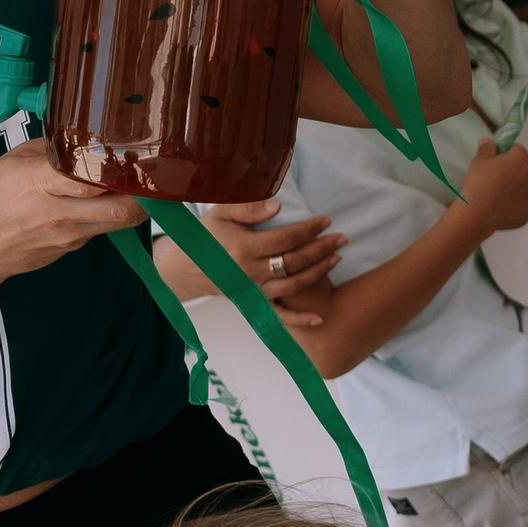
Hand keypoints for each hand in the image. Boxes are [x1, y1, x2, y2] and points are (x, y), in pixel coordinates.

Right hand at [0, 139, 144, 284]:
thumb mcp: (10, 163)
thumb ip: (48, 150)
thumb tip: (78, 141)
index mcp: (37, 181)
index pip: (91, 176)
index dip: (118, 166)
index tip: (133, 154)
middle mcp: (57, 212)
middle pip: (121, 207)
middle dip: (143, 192)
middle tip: (148, 174)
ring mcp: (66, 235)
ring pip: (118, 221)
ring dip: (131, 204)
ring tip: (132, 186)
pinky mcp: (70, 249)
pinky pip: (98, 230)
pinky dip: (105, 216)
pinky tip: (98, 204)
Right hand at [178, 199, 344, 323]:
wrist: (185, 268)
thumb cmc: (206, 236)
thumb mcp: (220, 214)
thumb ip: (248, 208)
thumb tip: (278, 206)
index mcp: (244, 248)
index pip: (286, 238)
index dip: (309, 229)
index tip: (326, 220)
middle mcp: (251, 271)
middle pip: (296, 260)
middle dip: (323, 248)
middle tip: (342, 237)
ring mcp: (254, 290)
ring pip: (295, 284)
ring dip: (319, 272)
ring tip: (337, 257)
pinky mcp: (253, 303)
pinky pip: (279, 315)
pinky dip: (299, 320)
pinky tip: (320, 318)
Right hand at [459, 138, 527, 235]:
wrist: (477, 214)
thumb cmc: (478, 183)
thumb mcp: (478, 161)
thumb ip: (486, 149)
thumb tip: (487, 141)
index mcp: (521, 159)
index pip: (518, 150)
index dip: (506, 154)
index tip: (496, 161)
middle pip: (525, 169)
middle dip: (514, 171)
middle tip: (496, 178)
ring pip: (525, 188)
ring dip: (515, 189)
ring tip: (496, 194)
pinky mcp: (526, 214)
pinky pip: (521, 207)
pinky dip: (512, 207)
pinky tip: (498, 207)